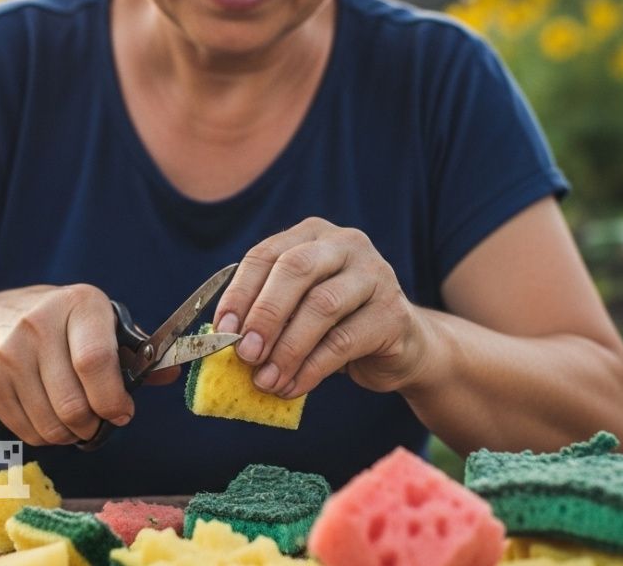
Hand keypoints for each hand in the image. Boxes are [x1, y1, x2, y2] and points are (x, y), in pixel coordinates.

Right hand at [0, 284, 177, 445]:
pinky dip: (47, 436)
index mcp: (79, 304)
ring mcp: (8, 354)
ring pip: (51, 425)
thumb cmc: (64, 325)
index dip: (113, 398)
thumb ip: (136, 352)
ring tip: (77, 419)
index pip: (95, 361)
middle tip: (100, 421)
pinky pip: (29, 432)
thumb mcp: (102, 324)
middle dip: (95, 425)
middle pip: (73, 404)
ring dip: (72, 434)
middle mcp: (37, 324)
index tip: (123, 413)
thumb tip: (172, 373)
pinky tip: (50, 414)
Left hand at [214, 217, 431, 398]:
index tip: (222, 329)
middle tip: (245, 353)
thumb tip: (225, 340)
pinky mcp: (393, 313)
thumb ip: (267, 314)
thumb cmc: (336, 324)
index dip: (240, 292)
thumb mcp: (298, 310)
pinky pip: (344, 341)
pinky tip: (292, 387)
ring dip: (287, 348)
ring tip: (266, 380)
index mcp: (312, 235)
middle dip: (265, 314)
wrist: (401, 346)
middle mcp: (346, 244)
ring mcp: (375, 275)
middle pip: (296, 269)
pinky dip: (312, 368)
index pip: (267, 254)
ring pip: (322, 305)